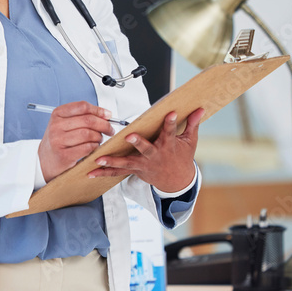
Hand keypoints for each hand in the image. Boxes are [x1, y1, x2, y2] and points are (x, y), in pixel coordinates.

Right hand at [38, 101, 114, 181]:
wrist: (45, 160)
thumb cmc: (59, 140)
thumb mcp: (65, 123)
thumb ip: (82, 117)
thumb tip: (105, 115)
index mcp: (58, 114)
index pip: (82, 106)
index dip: (98, 110)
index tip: (108, 115)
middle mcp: (56, 125)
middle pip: (88, 120)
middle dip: (104, 125)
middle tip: (109, 130)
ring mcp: (58, 140)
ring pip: (88, 134)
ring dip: (99, 137)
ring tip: (99, 139)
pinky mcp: (64, 155)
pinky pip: (87, 148)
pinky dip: (94, 147)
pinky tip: (93, 147)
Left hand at [87, 107, 203, 193]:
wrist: (177, 181)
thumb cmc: (181, 158)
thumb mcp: (190, 141)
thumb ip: (192, 124)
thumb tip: (201, 109)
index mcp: (168, 145)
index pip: (170, 132)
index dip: (170, 123)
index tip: (170, 113)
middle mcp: (154, 155)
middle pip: (145, 149)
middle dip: (138, 143)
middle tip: (129, 137)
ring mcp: (143, 165)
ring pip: (126, 163)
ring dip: (112, 161)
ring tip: (99, 159)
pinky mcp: (135, 170)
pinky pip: (117, 172)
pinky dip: (104, 172)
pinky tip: (90, 172)